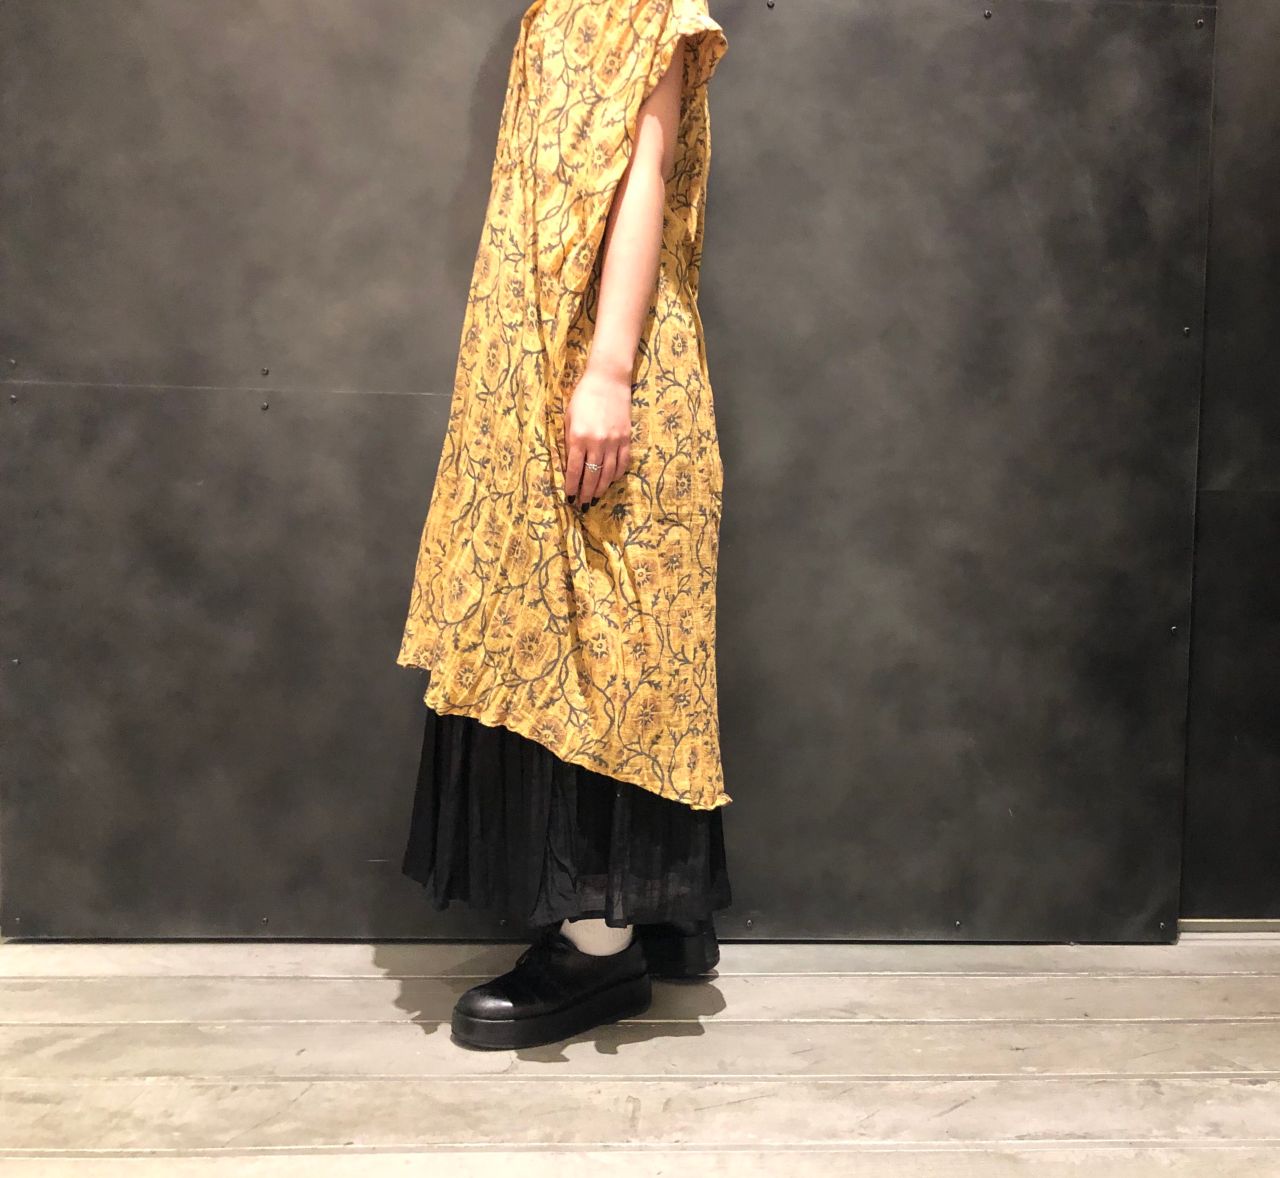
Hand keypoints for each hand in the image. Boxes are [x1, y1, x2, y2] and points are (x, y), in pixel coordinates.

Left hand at [563, 365, 631, 504]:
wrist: (608, 379)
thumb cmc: (584, 396)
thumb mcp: (569, 418)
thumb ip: (569, 442)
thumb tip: (571, 465)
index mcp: (579, 437)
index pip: (574, 470)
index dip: (572, 487)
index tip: (569, 498)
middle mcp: (597, 442)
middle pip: (592, 476)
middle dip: (586, 493)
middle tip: (583, 505)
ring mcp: (614, 441)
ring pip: (608, 473)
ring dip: (601, 488)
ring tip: (596, 498)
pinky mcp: (626, 438)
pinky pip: (622, 463)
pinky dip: (616, 475)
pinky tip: (610, 481)